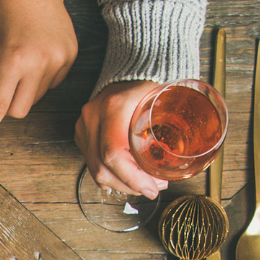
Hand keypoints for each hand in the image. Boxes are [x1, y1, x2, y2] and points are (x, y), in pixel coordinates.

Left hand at [0, 0, 73, 152]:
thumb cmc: (0, 7)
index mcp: (12, 58)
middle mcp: (39, 63)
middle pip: (17, 110)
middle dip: (3, 104)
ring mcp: (59, 61)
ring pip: (34, 99)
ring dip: (21, 90)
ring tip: (16, 58)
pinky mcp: (70, 58)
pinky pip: (50, 85)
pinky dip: (37, 79)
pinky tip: (32, 54)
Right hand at [74, 80, 167, 197]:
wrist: (132, 70)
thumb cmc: (151, 87)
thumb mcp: (164, 106)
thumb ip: (169, 132)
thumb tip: (178, 169)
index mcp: (114, 107)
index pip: (114, 153)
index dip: (132, 178)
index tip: (151, 188)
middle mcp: (93, 115)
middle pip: (102, 167)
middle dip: (129, 185)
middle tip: (151, 189)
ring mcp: (83, 124)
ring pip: (94, 169)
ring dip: (120, 184)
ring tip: (142, 184)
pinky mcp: (81, 132)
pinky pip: (91, 163)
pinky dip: (109, 175)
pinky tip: (125, 178)